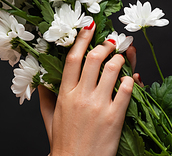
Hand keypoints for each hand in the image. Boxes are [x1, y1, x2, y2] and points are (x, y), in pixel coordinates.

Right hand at [38, 23, 133, 155]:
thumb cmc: (62, 142)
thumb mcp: (49, 116)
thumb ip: (45, 95)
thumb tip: (41, 79)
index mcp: (64, 94)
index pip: (72, 59)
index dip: (81, 40)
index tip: (88, 28)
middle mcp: (81, 96)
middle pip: (93, 60)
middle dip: (104, 46)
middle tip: (110, 41)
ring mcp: (98, 106)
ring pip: (111, 71)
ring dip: (119, 60)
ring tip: (121, 56)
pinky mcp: (115, 117)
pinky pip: (125, 91)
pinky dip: (129, 81)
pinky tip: (129, 78)